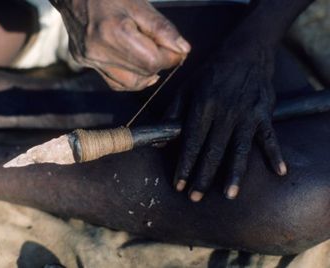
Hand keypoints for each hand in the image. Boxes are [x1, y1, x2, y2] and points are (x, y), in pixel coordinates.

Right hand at [50, 0, 189, 90]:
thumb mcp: (139, 4)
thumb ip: (161, 28)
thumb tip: (182, 50)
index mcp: (114, 32)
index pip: (152, 62)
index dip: (170, 58)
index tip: (176, 49)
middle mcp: (98, 51)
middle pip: (142, 74)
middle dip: (159, 63)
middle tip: (162, 48)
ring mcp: (89, 59)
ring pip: (129, 83)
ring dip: (146, 74)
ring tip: (149, 55)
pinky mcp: (83, 61)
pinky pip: (113, 81)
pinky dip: (129, 77)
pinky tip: (135, 64)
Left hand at [174, 43, 286, 200]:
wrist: (245, 52)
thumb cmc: (211, 72)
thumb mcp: (186, 87)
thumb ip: (172, 113)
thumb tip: (159, 140)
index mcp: (202, 106)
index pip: (191, 142)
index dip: (184, 165)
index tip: (178, 184)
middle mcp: (224, 113)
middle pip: (212, 151)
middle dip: (202, 176)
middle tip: (195, 197)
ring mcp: (246, 114)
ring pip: (239, 149)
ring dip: (234, 173)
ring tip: (229, 195)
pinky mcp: (264, 113)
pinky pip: (270, 136)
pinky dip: (275, 153)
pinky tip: (279, 171)